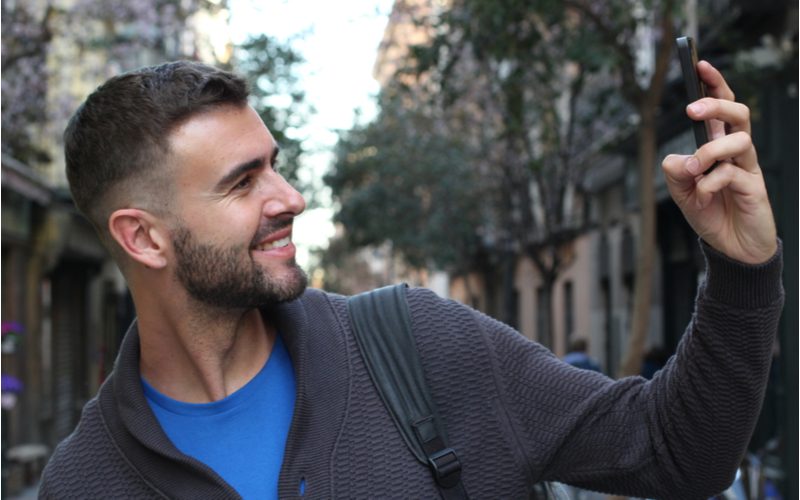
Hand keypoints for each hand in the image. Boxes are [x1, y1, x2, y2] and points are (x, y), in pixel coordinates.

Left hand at [662, 61, 776, 263]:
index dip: (713, 85)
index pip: (720, 108)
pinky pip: (732, 174)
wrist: (732, 249)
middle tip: (691, 110)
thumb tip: (676, 159)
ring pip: (739, 140)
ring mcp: (747, 168)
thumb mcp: (682, 195)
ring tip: (694, 170)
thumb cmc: (711, 215)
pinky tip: (703, 197)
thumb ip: (675, 175)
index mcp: (718, 147)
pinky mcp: (754, 188)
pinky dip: (710, 183)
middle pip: (738, 113)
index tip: (699, 65)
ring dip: (709, 151)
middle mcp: (735, 153)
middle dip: (716, 105)